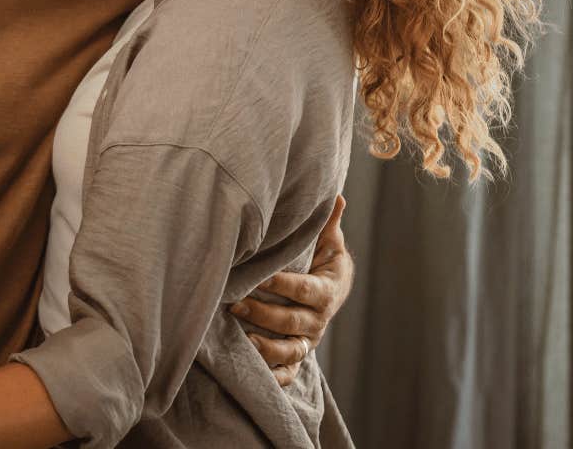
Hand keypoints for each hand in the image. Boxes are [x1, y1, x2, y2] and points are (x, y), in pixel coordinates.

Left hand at [231, 195, 353, 385]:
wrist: (331, 292)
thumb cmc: (322, 260)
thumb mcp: (328, 242)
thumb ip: (329, 224)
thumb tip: (338, 195)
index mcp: (326, 290)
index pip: (305, 290)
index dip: (284, 285)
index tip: (260, 276)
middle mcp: (318, 320)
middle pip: (292, 322)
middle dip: (264, 314)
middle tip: (235, 303)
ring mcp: (308, 341)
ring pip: (289, 351)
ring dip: (266, 347)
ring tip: (241, 337)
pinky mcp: (298, 356)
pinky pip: (288, 374)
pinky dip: (274, 377)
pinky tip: (254, 374)